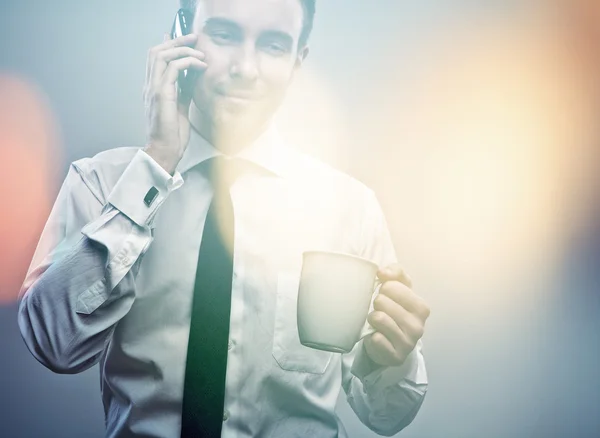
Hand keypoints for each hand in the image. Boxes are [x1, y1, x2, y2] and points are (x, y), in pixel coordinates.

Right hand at [143, 33, 206, 174]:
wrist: (165, 152)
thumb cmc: (173, 135)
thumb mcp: (182, 107)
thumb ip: (185, 91)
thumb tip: (193, 77)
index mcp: (153, 89)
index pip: (156, 60)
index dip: (169, 45)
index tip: (185, 40)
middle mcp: (150, 86)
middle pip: (156, 51)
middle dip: (176, 41)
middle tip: (194, 38)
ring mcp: (153, 89)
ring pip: (161, 55)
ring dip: (183, 49)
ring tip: (200, 53)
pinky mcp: (161, 95)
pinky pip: (172, 69)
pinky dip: (187, 62)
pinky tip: (201, 65)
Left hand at [363, 264, 429, 366]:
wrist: (392, 344)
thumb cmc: (395, 312)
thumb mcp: (399, 288)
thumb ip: (396, 272)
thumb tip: (382, 272)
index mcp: (421, 307)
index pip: (391, 286)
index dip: (383, 289)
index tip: (385, 296)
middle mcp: (418, 326)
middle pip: (382, 301)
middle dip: (376, 304)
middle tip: (380, 310)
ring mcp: (408, 343)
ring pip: (378, 318)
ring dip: (372, 318)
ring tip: (376, 322)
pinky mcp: (396, 357)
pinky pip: (376, 339)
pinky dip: (371, 336)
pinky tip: (377, 336)